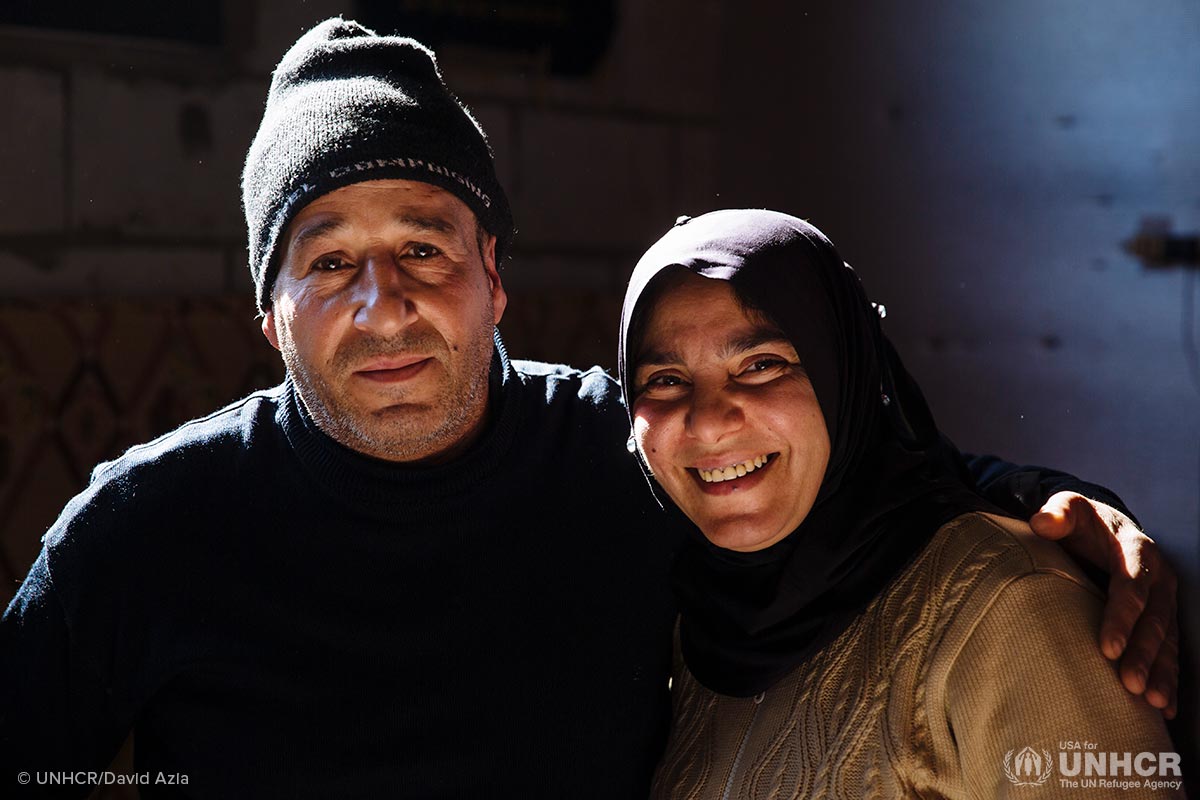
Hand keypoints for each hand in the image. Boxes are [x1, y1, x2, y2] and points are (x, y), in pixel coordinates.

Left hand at [1029, 492, 1177, 717]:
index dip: (1122, 618)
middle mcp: (1158, 578)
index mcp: (1136, 550)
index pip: (1130, 587)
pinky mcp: (1161, 619)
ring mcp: (1163, 601)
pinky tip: (1164, 708)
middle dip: (1143, 654)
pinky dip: (1168, 678)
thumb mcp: (1069, 508)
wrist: (1104, 527)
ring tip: (1152, 703)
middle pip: (1153, 621)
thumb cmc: (1081, 521)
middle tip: (1129, 685)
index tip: (1107, 648)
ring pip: (1166, 641)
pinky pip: (1169, 651)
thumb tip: (1041, 522)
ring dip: (1161, 673)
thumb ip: (1057, 512)